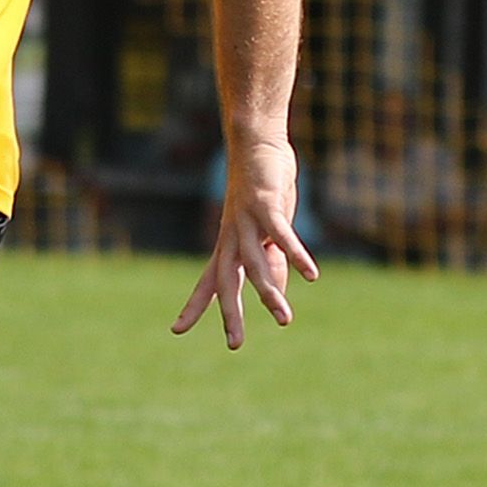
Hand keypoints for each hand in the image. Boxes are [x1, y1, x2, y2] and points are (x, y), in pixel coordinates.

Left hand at [174, 139, 319, 349]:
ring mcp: (247, 221)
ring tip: (284, 319)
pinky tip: (311, 274)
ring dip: (270, 292)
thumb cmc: (263, 190)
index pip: (208, 281)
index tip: (176, 330)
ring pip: (254, 263)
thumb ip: (271, 261)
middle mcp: (232, 236)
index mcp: (228, 244)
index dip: (193, 305)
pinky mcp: (266, 205)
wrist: (257, 142)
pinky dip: (296, 254)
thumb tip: (277, 292)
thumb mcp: (267, 232)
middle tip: (235, 344)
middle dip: (230, 313)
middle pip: (226, 281)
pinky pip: (281, 235)